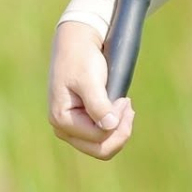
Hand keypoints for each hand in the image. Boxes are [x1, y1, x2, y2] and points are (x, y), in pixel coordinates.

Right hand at [48, 20, 135, 160]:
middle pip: (100, 150)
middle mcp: (63, 129)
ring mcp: (72, 128)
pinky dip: (116, 126)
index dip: (117, 121)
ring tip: (126, 106)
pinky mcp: (81, 122)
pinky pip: (102, 136)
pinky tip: (121, 109)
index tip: (124, 99)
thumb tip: (110, 127)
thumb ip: (98, 104)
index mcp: (61, 119)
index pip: (99, 137)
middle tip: (130, 107)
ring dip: (119, 130)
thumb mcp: (89, 79)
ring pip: (102, 146)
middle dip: (120, 132)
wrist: (76, 42)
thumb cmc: (81, 57)